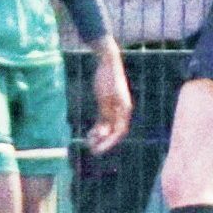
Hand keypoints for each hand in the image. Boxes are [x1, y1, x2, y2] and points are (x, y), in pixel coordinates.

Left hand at [87, 36, 132, 154]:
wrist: (107, 62)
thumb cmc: (107, 78)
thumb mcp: (105, 97)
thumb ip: (106, 113)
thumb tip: (106, 130)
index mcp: (125, 109)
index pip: (119, 131)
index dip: (109, 143)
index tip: (98, 150)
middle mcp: (122, 111)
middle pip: (114, 131)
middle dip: (104, 142)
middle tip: (91, 149)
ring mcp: (115, 108)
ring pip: (109, 127)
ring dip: (100, 136)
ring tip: (88, 141)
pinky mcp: (107, 104)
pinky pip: (104, 121)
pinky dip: (98, 128)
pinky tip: (89, 133)